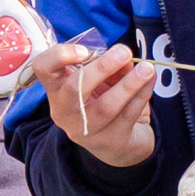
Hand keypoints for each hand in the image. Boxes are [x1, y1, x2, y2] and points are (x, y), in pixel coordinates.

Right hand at [31, 41, 155, 167]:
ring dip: (128, 84)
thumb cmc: (105, 102)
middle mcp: (65, 112)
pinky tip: (151, 80)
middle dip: (100, 68)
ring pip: (105, 106)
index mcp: (57, 90)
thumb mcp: (103, 81)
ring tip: (146, 68)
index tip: (85, 50)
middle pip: (73, 89)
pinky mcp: (110, 141)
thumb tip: (124, 56)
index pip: (43, 69)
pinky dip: (142, 94)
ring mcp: (85, 130)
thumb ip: (110, 66)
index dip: (59, 56)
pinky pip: (129, 114)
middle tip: (124, 52)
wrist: (119, 145)